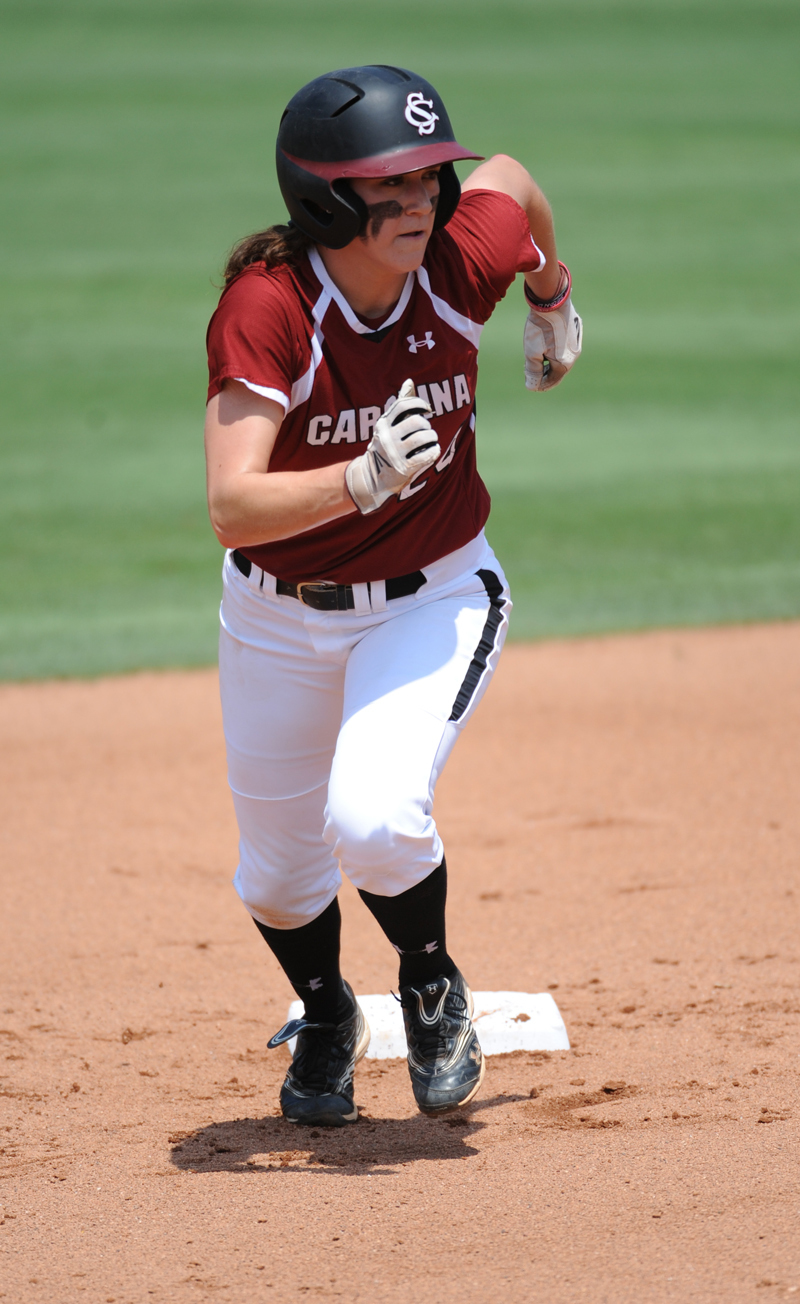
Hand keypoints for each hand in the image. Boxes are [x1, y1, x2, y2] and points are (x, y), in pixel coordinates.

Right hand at [345, 379, 439, 514]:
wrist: (372, 476)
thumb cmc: (386, 444)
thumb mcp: (388, 425)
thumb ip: (400, 405)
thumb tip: (409, 381)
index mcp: (383, 423)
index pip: (403, 405)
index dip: (419, 403)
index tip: (427, 409)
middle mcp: (388, 437)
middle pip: (417, 421)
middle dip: (426, 425)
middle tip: (426, 431)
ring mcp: (395, 453)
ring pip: (424, 437)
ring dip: (432, 438)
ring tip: (430, 440)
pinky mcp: (404, 467)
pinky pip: (427, 454)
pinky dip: (434, 451)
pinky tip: (432, 451)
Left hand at [524, 297, 582, 391]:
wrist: (551, 300)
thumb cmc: (540, 327)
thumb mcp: (532, 352)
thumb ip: (533, 371)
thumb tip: (532, 387)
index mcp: (565, 362)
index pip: (553, 380)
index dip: (541, 385)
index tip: (532, 386)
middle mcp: (574, 354)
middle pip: (559, 370)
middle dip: (546, 374)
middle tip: (534, 375)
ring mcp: (576, 341)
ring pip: (563, 357)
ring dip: (551, 362)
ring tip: (538, 360)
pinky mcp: (576, 330)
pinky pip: (565, 346)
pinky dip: (555, 350)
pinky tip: (547, 346)